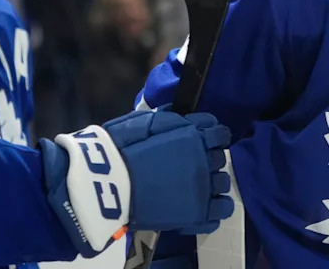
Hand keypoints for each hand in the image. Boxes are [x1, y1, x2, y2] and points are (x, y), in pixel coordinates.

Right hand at [41, 111, 233, 256]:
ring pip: (222, 184)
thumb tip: (181, 114)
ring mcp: (203, 189)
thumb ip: (170, 118)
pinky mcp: (196, 215)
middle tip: (190, 167)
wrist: (106, 184)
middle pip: (220, 160)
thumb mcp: (145, 121)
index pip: (220, 133)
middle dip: (208, 161)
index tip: (203, 142)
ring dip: (212, 184)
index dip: (213, 137)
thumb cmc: (121, 149)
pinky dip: (213, 211)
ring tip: (194, 188)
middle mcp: (205, 161)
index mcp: (196, 137)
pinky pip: (219, 213)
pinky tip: (200, 209)